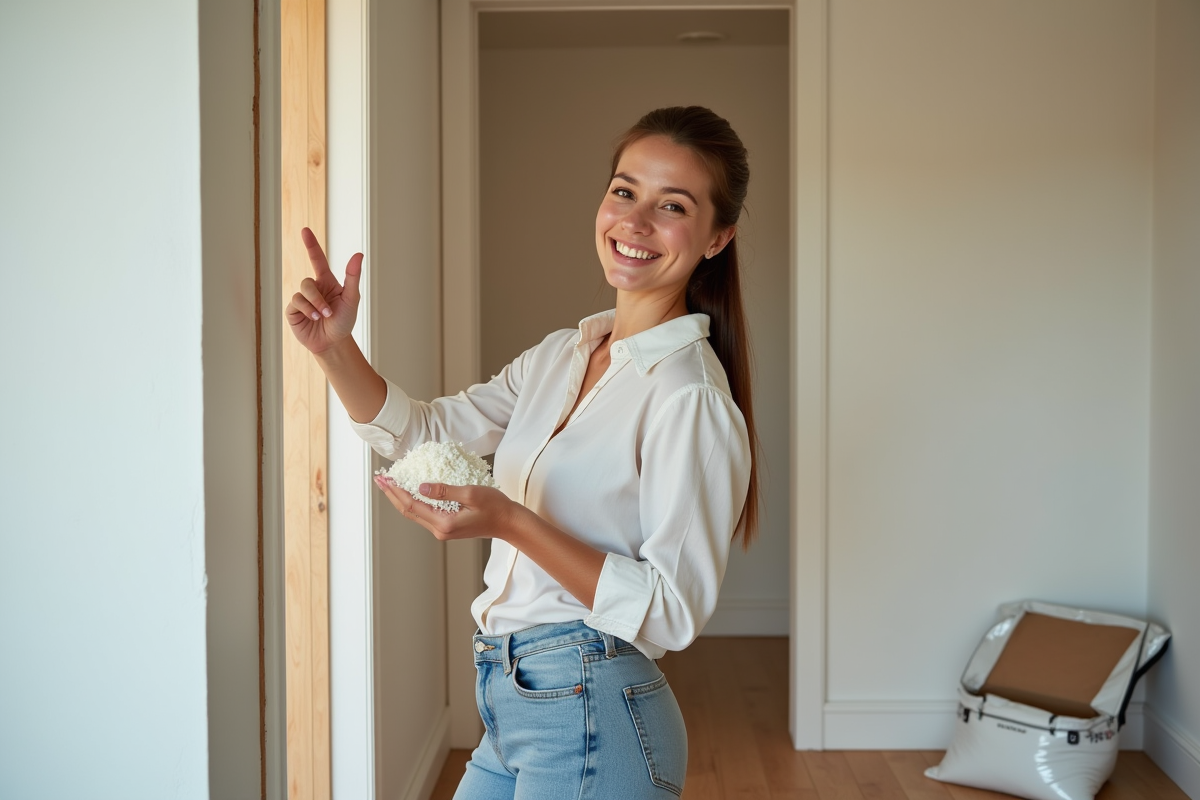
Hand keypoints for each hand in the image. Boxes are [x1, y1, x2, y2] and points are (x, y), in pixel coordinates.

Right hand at [285, 227, 363, 353]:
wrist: (333, 343)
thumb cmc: (344, 321)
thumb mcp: (351, 299)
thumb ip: (353, 276)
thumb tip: (358, 254)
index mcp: (327, 282)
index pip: (317, 259)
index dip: (311, 245)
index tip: (304, 230)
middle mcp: (313, 288)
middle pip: (308, 281)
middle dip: (318, 298)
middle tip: (328, 312)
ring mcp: (302, 299)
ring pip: (302, 292)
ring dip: (314, 305)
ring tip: (322, 317)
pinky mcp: (293, 310)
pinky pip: (295, 303)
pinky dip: (305, 310)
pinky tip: (312, 319)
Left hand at [373, 477, 521, 541]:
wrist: (509, 523)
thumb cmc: (495, 507)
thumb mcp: (471, 494)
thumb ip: (445, 491)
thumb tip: (421, 486)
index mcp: (444, 523)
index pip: (412, 505)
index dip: (396, 491)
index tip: (385, 478)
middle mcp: (440, 530)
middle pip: (409, 511)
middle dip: (393, 495)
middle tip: (380, 479)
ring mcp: (443, 530)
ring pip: (415, 514)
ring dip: (401, 498)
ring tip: (390, 485)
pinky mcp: (447, 527)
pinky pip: (424, 514)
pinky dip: (413, 502)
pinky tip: (410, 493)